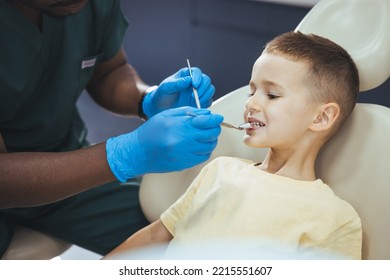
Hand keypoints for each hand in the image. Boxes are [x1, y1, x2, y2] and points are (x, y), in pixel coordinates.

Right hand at [106, 107, 222, 181]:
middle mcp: (183, 141)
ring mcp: (185, 154)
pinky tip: (198, 145)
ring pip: (210, 146)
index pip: (206, 122)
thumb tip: (207, 113)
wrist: (137, 152)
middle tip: (211, 126)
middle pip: (211, 134)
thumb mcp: (166, 115)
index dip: (215, 119)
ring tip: (203, 136)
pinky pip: (203, 157)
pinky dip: (205, 150)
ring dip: (211, 140)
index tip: (218, 118)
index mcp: (179, 126)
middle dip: (214, 128)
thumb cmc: (150, 132)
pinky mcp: (184, 164)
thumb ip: (188, 112)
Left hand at [142, 67, 214, 117]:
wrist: (160, 109)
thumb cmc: (162, 96)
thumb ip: (176, 83)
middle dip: (203, 88)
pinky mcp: (200, 102)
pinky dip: (205, 104)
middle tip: (195, 96)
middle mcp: (194, 83)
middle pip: (206, 80)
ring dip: (205, 96)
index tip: (194, 85)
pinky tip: (196, 106)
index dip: (198, 77)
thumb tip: (188, 80)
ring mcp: (198, 93)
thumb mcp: (166, 88)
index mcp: (185, 75)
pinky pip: (209, 101)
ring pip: (210, 90)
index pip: (197, 72)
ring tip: (195, 102)